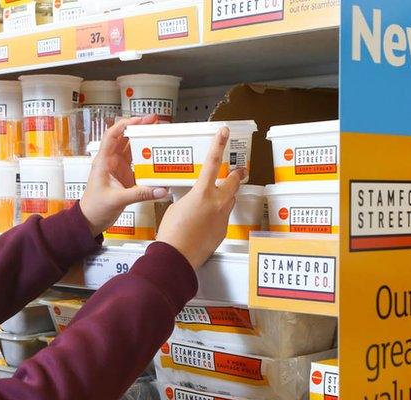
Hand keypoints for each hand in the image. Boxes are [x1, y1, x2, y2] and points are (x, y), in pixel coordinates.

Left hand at [79, 115, 169, 235]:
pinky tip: (157, 153)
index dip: (126, 124)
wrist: (90, 221)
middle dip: (139, 128)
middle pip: (125, 138)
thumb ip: (140, 194)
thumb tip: (161, 190)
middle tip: (155, 122)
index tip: (141, 120)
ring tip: (159, 132)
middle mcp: (111, 161)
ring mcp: (119, 167)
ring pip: (132, 148)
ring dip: (144, 140)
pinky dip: (146, 156)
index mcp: (103, 161)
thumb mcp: (117, 200)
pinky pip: (137, 162)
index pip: (112, 135)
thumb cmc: (95, 208)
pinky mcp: (125, 176)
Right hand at [156, 127, 244, 268]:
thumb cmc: (171, 233)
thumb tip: (194, 201)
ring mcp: (222, 218)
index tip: (224, 132)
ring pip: (230, 200)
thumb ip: (189, 199)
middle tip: (239, 169)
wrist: (176, 257)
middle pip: (234, 182)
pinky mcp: (222, 231)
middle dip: (237, 174)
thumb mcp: (176, 207)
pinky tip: (206, 221)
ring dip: (227, 196)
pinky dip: (217, 215)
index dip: (219, 145)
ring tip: (218, 197)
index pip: (213, 162)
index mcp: (203, 193)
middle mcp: (217, 203)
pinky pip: (223, 217)